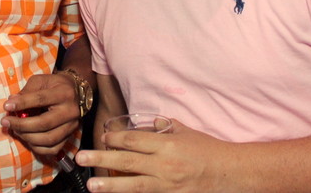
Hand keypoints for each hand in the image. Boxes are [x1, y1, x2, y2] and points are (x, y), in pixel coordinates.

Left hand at [1, 72, 79, 155]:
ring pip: (48, 139)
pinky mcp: (70, 137)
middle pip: (44, 123)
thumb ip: (27, 91)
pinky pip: (52, 149)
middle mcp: (70, 111)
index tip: (7, 106)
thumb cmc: (54, 85)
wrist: (76, 92)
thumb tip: (11, 102)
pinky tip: (27, 138)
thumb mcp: (41, 81)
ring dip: (27, 137)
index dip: (22, 103)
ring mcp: (72, 126)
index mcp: (64, 93)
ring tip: (15, 130)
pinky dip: (37, 147)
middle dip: (21, 125)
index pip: (40, 99)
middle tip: (6, 122)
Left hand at [75, 119, 222, 191]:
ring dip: (110, 185)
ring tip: (92, 185)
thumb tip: (147, 124)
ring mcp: (167, 185)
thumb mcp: (185, 132)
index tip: (102, 137)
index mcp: (167, 145)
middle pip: (127, 161)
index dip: (115, 138)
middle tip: (81, 158)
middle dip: (102, 159)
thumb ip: (164, 127)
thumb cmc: (207, 150)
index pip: (134, 139)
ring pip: (133, 186)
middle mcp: (165, 165)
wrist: (229, 174)